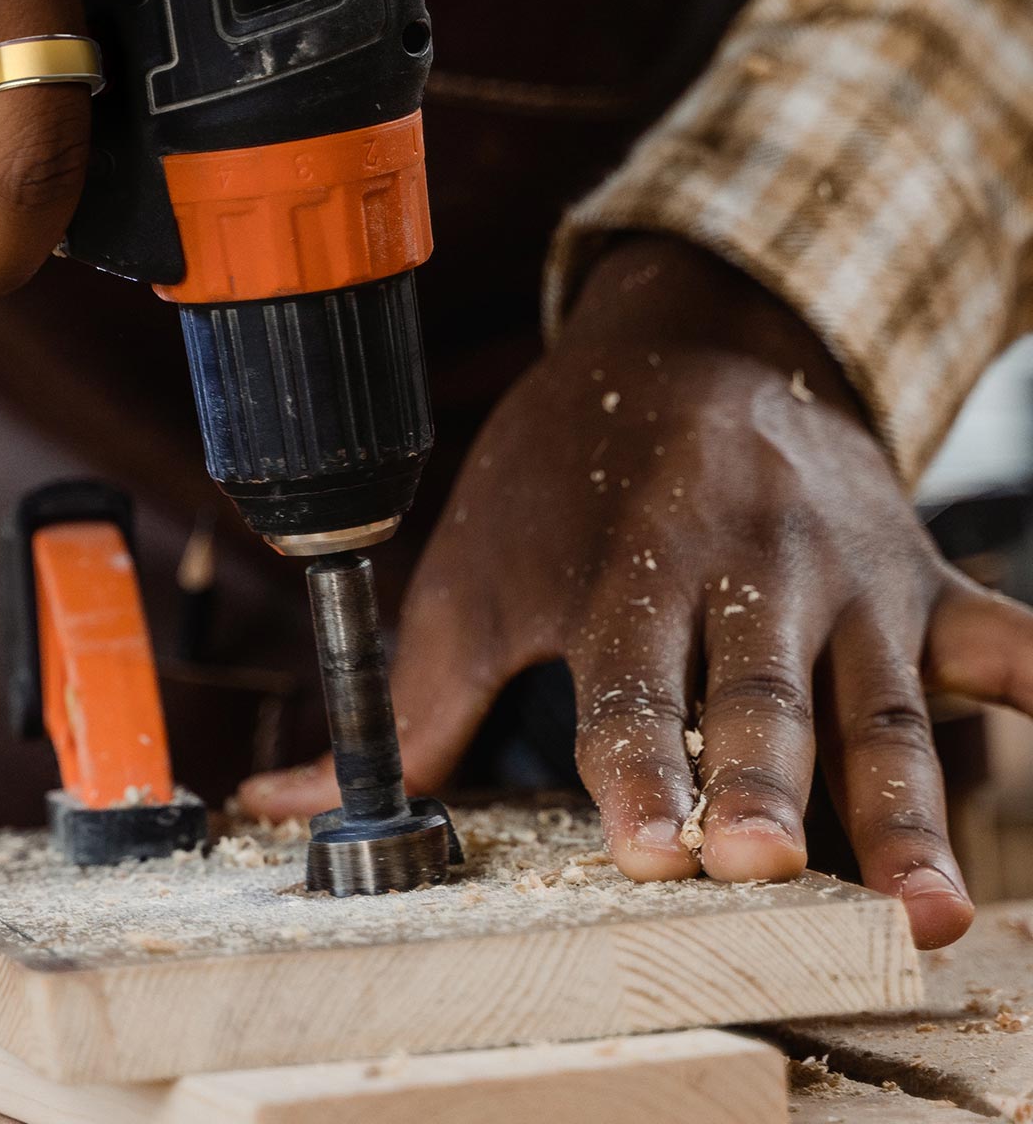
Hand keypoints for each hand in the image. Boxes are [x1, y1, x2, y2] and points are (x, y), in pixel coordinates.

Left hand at [241, 235, 1032, 947]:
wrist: (694, 337)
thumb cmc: (569, 471)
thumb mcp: (476, 566)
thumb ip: (409, 698)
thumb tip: (284, 805)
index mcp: (630, 558)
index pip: (630, 675)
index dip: (633, 762)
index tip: (644, 843)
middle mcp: (749, 562)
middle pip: (757, 689)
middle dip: (766, 780)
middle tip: (768, 867)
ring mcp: (849, 573)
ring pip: (885, 698)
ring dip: (907, 802)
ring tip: (930, 908)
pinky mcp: (925, 575)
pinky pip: (1009, 635)